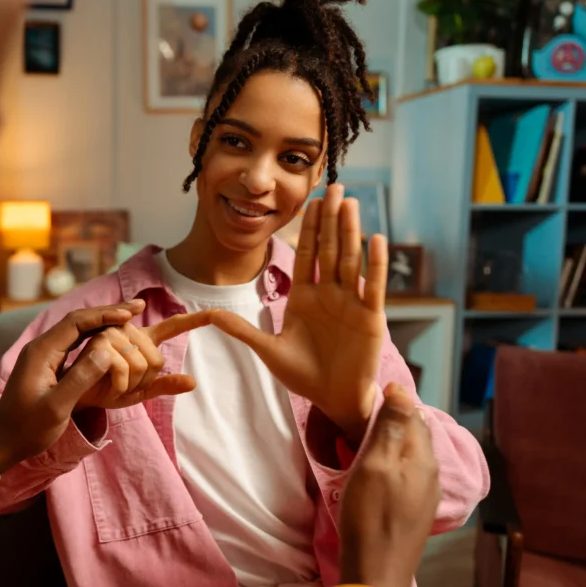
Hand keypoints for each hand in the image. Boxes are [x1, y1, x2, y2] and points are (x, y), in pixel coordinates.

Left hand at [0, 301, 201, 472]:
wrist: (3, 441)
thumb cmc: (27, 428)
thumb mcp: (55, 407)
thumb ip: (79, 379)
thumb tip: (108, 352)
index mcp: (41, 352)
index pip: (77, 322)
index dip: (105, 315)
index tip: (131, 313)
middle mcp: (42, 347)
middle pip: (79, 320)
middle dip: (109, 312)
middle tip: (138, 306)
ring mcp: (44, 355)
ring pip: (78, 329)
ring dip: (104, 322)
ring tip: (131, 316)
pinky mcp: (48, 364)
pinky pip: (76, 342)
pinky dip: (96, 336)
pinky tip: (112, 337)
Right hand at [73, 311, 212, 409]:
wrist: (76, 397)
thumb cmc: (105, 390)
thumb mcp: (139, 392)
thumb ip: (164, 385)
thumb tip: (193, 382)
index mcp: (141, 339)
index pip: (172, 327)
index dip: (195, 320)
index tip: (217, 313)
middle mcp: (128, 331)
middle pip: (157, 360)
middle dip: (143, 382)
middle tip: (122, 384)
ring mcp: (114, 333)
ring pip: (143, 365)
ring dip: (130, 385)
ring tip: (113, 383)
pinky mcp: (100, 342)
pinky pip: (126, 369)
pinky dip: (120, 386)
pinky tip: (107, 385)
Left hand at [210, 183, 388, 441]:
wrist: (332, 399)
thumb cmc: (304, 376)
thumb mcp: (268, 350)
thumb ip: (243, 330)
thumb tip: (209, 316)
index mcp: (306, 297)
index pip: (305, 255)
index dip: (307, 229)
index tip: (309, 201)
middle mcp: (330, 294)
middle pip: (329, 249)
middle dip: (330, 219)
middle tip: (334, 186)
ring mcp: (351, 303)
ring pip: (350, 260)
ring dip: (350, 231)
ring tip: (351, 202)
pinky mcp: (371, 317)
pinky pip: (373, 285)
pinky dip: (375, 264)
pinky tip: (376, 239)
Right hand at [338, 384, 439, 586]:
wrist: (377, 571)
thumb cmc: (369, 515)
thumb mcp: (374, 465)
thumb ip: (390, 428)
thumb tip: (402, 391)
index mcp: (423, 457)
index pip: (414, 413)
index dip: (394, 398)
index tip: (368, 391)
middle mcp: (432, 473)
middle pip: (416, 433)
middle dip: (395, 418)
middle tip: (364, 411)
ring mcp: (426, 494)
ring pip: (412, 454)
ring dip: (393, 440)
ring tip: (366, 435)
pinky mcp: (416, 510)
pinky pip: (408, 472)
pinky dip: (393, 461)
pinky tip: (376, 466)